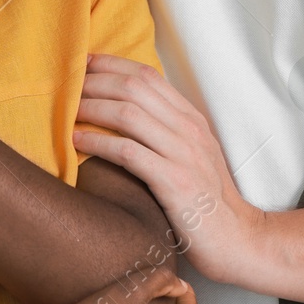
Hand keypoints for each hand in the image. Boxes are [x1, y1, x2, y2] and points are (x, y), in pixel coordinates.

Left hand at [74, 55, 260, 284]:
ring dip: (92, 107)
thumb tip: (122, 112)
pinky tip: (77, 141)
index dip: (112, 65)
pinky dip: (98, 142)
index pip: (148, 76)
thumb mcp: (191, 155)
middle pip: (134, 88)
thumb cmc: (205, 201)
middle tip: (67, 85)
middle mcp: (189, 129)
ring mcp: (183, 154)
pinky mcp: (175, 182)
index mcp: (192, 119)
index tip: (84, 64)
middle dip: (95, 81)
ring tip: (67, 109)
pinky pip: (128, 152)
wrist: (237, 239)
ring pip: (129, 113)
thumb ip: (164, 131)